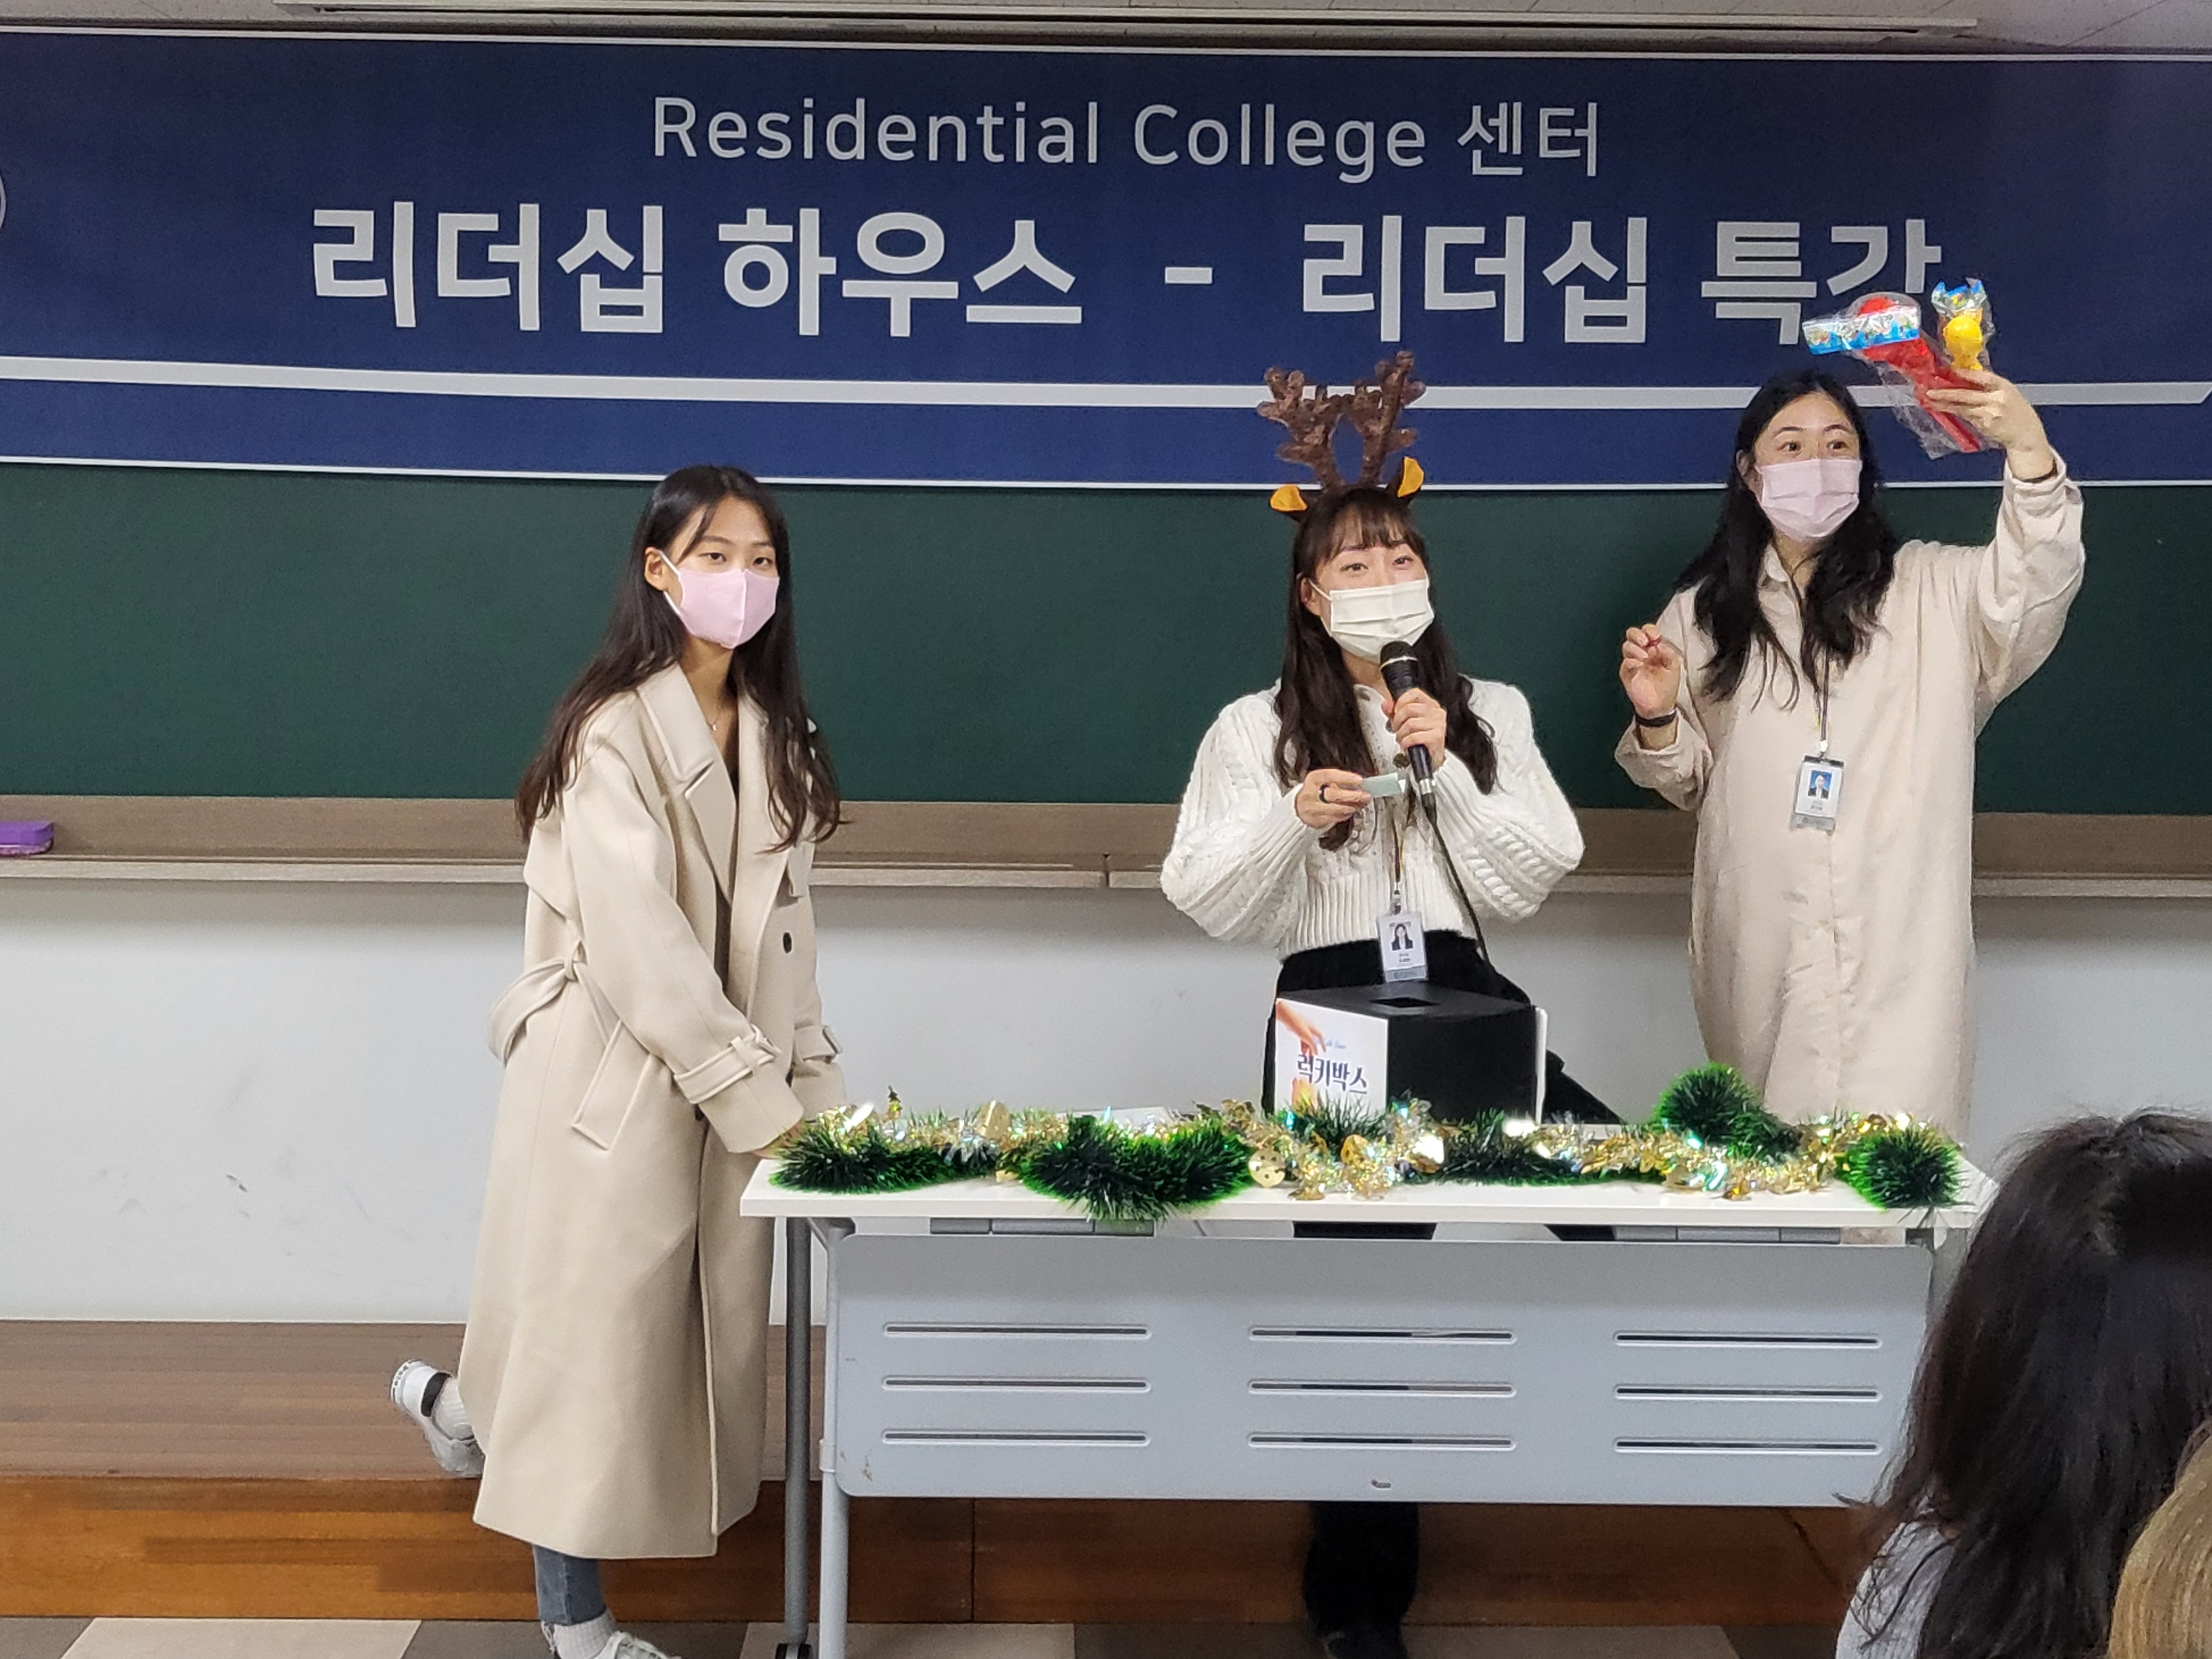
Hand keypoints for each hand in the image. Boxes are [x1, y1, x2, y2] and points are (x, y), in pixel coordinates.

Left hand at [1275, 999, 1326, 1058]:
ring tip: (1306, 1054)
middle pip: (1313, 1040)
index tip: (1324, 1050)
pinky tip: (1301, 1048)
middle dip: (1313, 1048)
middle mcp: (1310, 1028)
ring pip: (1307, 1040)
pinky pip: (1302, 1039)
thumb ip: (1312, 1045)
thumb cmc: (1297, 1023)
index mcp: (1314, 1029)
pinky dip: (1303, 1044)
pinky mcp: (1298, 1029)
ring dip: (1307, 1047)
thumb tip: (1315, 1051)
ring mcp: (1304, 1028)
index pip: (1321, 1038)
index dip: (1323, 1045)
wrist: (1288, 1018)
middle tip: (1312, 1055)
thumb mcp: (1307, 1037)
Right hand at [1294, 768, 1368, 830]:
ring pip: (1335, 808)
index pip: (1330, 775)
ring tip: (1360, 804)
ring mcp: (1312, 807)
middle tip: (1365, 795)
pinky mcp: (1315, 819)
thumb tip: (1359, 784)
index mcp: (1313, 779)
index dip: (1346, 778)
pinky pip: (1333, 818)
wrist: (1297, 807)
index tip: (1360, 780)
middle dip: (1352, 796)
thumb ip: (1338, 782)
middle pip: (1334, 794)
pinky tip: (1351, 811)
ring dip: (1351, 807)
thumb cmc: (1314, 792)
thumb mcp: (1322, 781)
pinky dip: (1345, 815)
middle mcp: (1310, 793)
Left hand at [1386, 687, 1447, 769]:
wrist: (1431, 758)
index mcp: (1430, 705)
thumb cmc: (1421, 739)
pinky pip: (1414, 736)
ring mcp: (1437, 724)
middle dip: (1397, 720)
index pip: (1414, 693)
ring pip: (1410, 723)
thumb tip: (1386, 705)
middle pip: (1409, 708)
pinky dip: (1406, 742)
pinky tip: (1406, 744)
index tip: (1395, 711)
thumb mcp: (1406, 722)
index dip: (1401, 701)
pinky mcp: (1436, 737)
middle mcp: (1436, 712)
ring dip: (1401, 734)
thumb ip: (1394, 712)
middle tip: (1396, 728)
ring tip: (1402, 738)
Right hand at [1620, 624, 1683, 719]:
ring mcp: (1634, 662)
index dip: (1650, 631)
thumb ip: (1669, 653)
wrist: (1659, 705)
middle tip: (1645, 642)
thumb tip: (1660, 643)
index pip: (1648, 632)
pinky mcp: (1627, 672)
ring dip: (1635, 649)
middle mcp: (1643, 653)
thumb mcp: (1675, 667)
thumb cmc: (1667, 687)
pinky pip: (1625, 662)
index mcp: (1655, 649)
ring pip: (1627, 645)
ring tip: (1645, 658)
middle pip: (1633, 634)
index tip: (1655, 637)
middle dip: (1638, 635)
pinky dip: (1631, 661)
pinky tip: (1639, 666)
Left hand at [1921, 369, 2056, 478]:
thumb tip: (1969, 375)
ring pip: (1962, 407)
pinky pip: (1965, 417)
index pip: (1983, 377)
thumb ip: (1990, 386)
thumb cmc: (2017, 413)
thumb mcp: (2009, 393)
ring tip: (1930, 401)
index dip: (1967, 373)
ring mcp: (1989, 413)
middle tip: (1931, 391)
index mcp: (2004, 387)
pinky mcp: (1984, 425)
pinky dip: (1954, 413)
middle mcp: (1997, 399)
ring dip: (1944, 405)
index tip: (1953, 370)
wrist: (2025, 435)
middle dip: (1947, 392)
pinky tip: (1943, 410)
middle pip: (1967, 394)